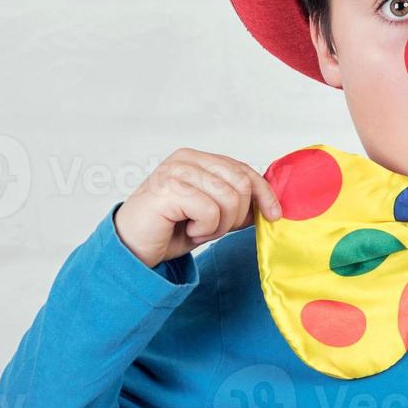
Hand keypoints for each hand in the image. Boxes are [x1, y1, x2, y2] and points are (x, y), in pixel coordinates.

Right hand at [113, 148, 281, 267]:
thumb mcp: (212, 215)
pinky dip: (204, 229)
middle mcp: (187, 158)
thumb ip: (235, 204)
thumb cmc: (169, 230)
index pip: (243, 169)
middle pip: (240, 183)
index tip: (274, 215)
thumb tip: (268, 204)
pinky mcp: (169, 188)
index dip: (264, 193)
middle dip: (235, 215)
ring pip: (228, 198)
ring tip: (197, 230)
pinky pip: (210, 211)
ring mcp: (176, 170)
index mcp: (198, 159)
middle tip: (213, 229)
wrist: (133, 249)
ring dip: (218, 225)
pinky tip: (186, 230)